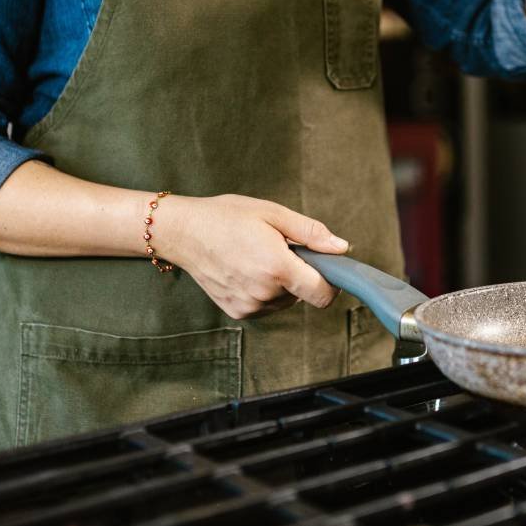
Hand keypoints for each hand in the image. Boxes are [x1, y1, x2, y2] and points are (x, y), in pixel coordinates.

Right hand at [152, 193, 346, 318]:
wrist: (183, 233)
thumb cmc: (226, 217)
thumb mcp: (272, 213)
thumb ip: (311, 233)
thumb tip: (341, 248)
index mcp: (277, 268)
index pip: (323, 294)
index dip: (331, 282)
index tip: (325, 266)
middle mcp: (264, 293)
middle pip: (304, 294)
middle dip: (300, 273)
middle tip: (278, 248)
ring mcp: (249, 306)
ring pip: (285, 300)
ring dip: (282, 283)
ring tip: (257, 256)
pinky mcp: (237, 312)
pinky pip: (266, 305)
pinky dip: (265, 290)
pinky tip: (246, 269)